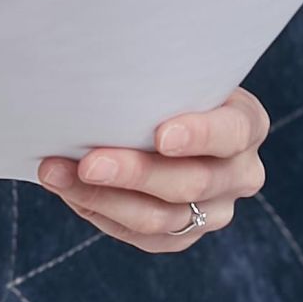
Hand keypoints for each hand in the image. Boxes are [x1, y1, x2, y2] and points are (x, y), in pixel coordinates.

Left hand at [35, 88, 269, 252]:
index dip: (200, 135)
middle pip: (191, 183)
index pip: (232, 131)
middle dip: (134, 173)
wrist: (160, 115)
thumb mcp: (172, 70)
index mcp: (246, 124)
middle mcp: (241, 173)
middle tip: (88, 162)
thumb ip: (153, 72)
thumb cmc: (163, 83)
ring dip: (102, 197)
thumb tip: (97, 64)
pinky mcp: (185, 235)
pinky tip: (68, 190)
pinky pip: (143, 237)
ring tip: (56, 174)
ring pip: (161, 218)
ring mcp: (216, 211)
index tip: (162, 135)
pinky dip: (100, 212)